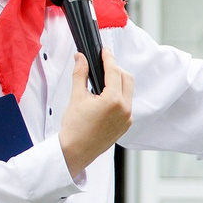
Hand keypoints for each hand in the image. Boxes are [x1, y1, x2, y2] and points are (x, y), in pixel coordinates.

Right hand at [58, 52, 133, 174]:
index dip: (108, 58)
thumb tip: (81, 58)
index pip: (114, 71)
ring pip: (128, 91)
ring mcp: (127, 118)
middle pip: (126, 78)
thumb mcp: (76, 97)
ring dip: (118, 82)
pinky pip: (126, 104)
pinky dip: (118, 95)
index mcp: (114, 101)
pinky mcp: (126, 125)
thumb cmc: (74, 127)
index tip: (104, 50)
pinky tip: (106, 95)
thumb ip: (80, 74)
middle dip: (115, 69)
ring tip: (102, 80)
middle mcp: (125, 109)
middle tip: (102, 64)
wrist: (75, 151)